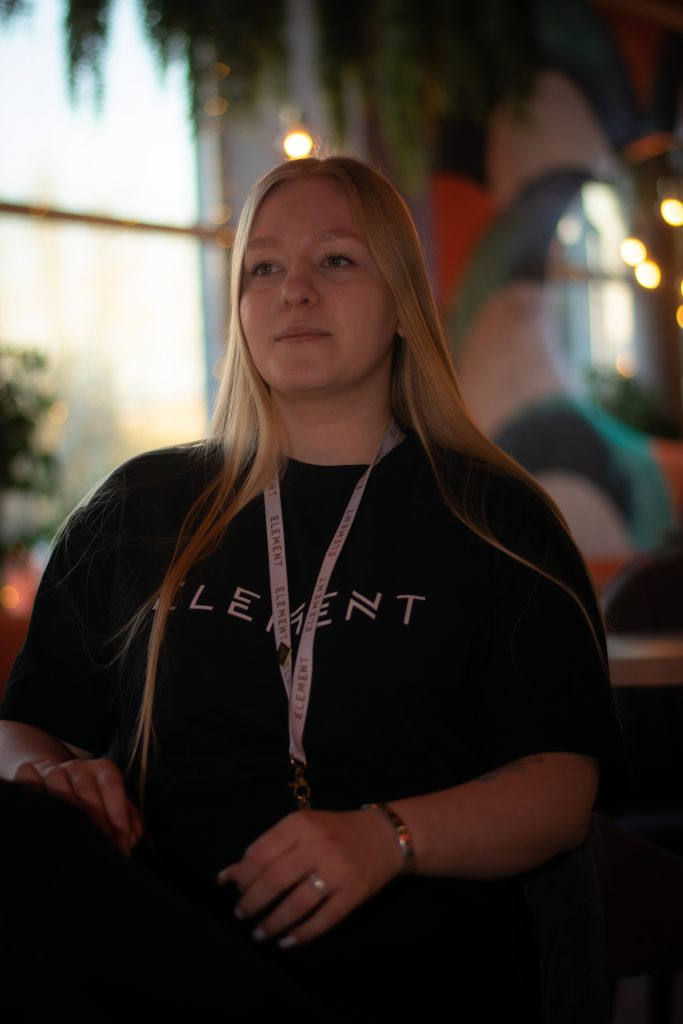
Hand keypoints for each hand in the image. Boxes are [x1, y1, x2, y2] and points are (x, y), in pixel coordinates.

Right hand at [15, 757, 142, 856]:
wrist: (50, 780)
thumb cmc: (89, 801)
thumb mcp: (112, 805)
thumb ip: (128, 819)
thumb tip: (131, 836)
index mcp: (100, 769)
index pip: (110, 782)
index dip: (116, 809)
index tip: (122, 835)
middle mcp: (76, 767)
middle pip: (86, 788)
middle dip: (96, 821)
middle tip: (103, 849)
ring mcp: (51, 770)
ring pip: (59, 790)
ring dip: (69, 819)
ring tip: (77, 845)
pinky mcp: (28, 774)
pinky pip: (30, 783)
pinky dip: (38, 803)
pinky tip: (46, 827)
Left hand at [217, 808, 404, 945]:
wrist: (384, 836)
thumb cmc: (334, 832)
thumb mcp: (302, 828)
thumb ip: (267, 848)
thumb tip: (226, 876)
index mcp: (301, 824)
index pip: (260, 853)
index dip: (242, 876)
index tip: (233, 889)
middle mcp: (318, 844)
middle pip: (274, 880)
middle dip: (252, 902)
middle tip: (241, 915)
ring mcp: (338, 870)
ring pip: (296, 904)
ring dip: (272, 923)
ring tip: (259, 933)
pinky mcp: (354, 893)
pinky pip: (323, 919)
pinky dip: (301, 934)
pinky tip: (287, 941)